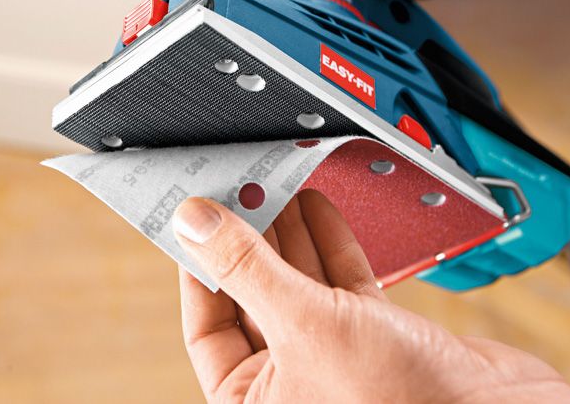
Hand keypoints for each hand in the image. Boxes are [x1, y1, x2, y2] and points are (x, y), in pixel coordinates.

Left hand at [171, 190, 569, 402]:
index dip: (200, 268)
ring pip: (297, 284)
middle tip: (236, 190)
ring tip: (271, 187)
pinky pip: (338, 283)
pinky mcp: (374, 335)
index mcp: (253, 401)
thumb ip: (247, 269)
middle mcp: (290, 382)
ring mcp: (333, 356)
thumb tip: (195, 223)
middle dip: (248, 241)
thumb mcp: (306, 326)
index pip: (207, 324)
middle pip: (253, 296)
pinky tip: (313, 208)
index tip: (197, 220)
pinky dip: (327, 244)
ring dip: (287, 234)